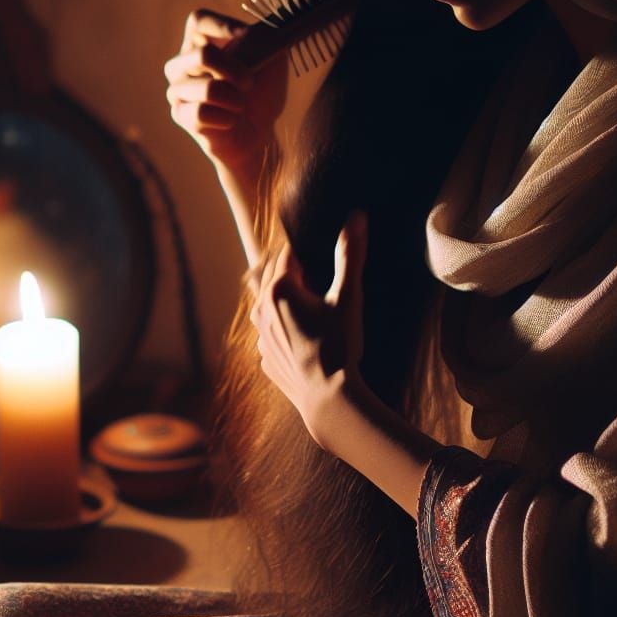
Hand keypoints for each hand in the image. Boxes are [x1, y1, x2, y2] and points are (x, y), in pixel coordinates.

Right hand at [163, 9, 288, 171]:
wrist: (259, 133)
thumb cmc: (262, 94)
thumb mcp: (274, 63)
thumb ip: (266, 42)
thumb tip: (247, 35)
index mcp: (204, 42)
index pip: (200, 20)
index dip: (222, 27)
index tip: (245, 38)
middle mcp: (184, 62)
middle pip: (202, 54)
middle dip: (235, 69)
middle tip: (249, 83)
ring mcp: (178, 89)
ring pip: (206, 88)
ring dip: (234, 99)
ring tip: (241, 105)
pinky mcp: (181, 115)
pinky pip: (201, 113)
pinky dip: (226, 118)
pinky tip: (230, 121)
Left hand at [250, 213, 367, 447]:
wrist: (329, 399)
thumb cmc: (340, 345)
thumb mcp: (349, 297)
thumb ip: (350, 255)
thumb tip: (356, 217)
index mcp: (280, 289)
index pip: (289, 255)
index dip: (307, 251)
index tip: (319, 251)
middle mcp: (262, 310)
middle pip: (273, 278)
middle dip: (292, 273)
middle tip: (314, 274)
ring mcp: (260, 337)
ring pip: (266, 307)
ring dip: (282, 301)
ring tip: (307, 305)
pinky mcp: (265, 359)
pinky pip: (270, 336)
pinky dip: (282, 330)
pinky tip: (303, 337)